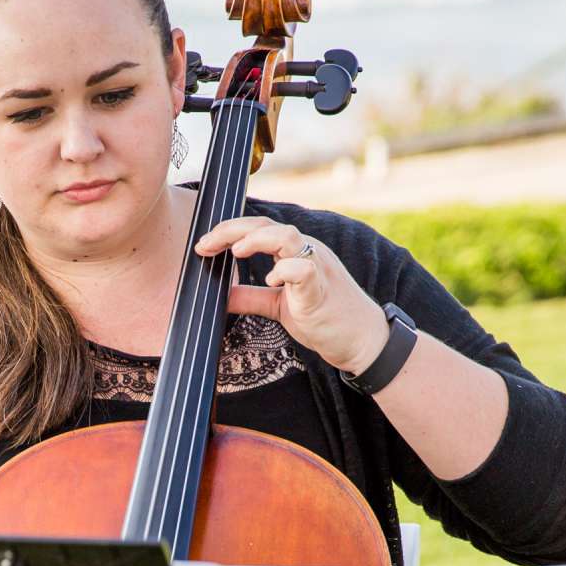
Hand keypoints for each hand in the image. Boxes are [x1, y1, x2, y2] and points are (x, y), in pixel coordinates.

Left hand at [194, 217, 388, 376]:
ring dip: (257, 240)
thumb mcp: (279, 306)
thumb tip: (221, 295)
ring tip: (235, 251)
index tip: (203, 245)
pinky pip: (304, 269)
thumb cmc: (325, 319)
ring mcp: (316, 268)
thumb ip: (252, 297)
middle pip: (267, 225)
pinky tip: (270, 280)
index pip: (258, 228)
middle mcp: (306, 252)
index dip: (229, 232)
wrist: (362, 340)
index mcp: (295, 252)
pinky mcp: (322, 289)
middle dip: (232, 230)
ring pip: (287, 237)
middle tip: (205, 244)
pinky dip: (285, 270)